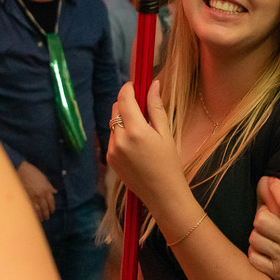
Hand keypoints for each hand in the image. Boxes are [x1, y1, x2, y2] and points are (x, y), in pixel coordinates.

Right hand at [17, 161, 55, 220]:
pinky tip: (34, 216)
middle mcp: (41, 195)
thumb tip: (55, 191)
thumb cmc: (33, 172)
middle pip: (45, 207)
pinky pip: (31, 208)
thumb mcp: (44, 178)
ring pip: (38, 210)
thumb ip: (50, 186)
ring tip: (42, 219)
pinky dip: (33, 213)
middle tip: (47, 217)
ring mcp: (33, 197)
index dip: (52, 207)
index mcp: (46, 189)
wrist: (22, 170)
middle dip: (47, 213)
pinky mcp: (26, 198)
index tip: (52, 211)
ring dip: (40, 215)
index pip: (51, 201)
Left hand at [105, 80, 187, 211]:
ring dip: (123, 119)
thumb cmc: (169, 164)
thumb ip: (156, 107)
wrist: (162, 194)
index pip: (124, 99)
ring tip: (142, 131)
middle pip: (115, 108)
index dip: (128, 88)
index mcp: (136, 130)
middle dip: (126, 103)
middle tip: (142, 107)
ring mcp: (112, 150)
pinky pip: (113, 138)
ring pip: (113, 123)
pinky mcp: (110, 159)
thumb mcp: (165, 133)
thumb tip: (153, 84)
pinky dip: (121, 134)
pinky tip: (136, 145)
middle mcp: (119, 139)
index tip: (136, 84)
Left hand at [248, 178, 279, 279]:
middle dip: (261, 214)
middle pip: (262, 219)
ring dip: (257, 233)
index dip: (275, 187)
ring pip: (255, 238)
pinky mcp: (277, 273)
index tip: (272, 182)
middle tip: (267, 216)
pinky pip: (254, 258)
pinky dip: (254, 252)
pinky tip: (262, 250)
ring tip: (264, 233)